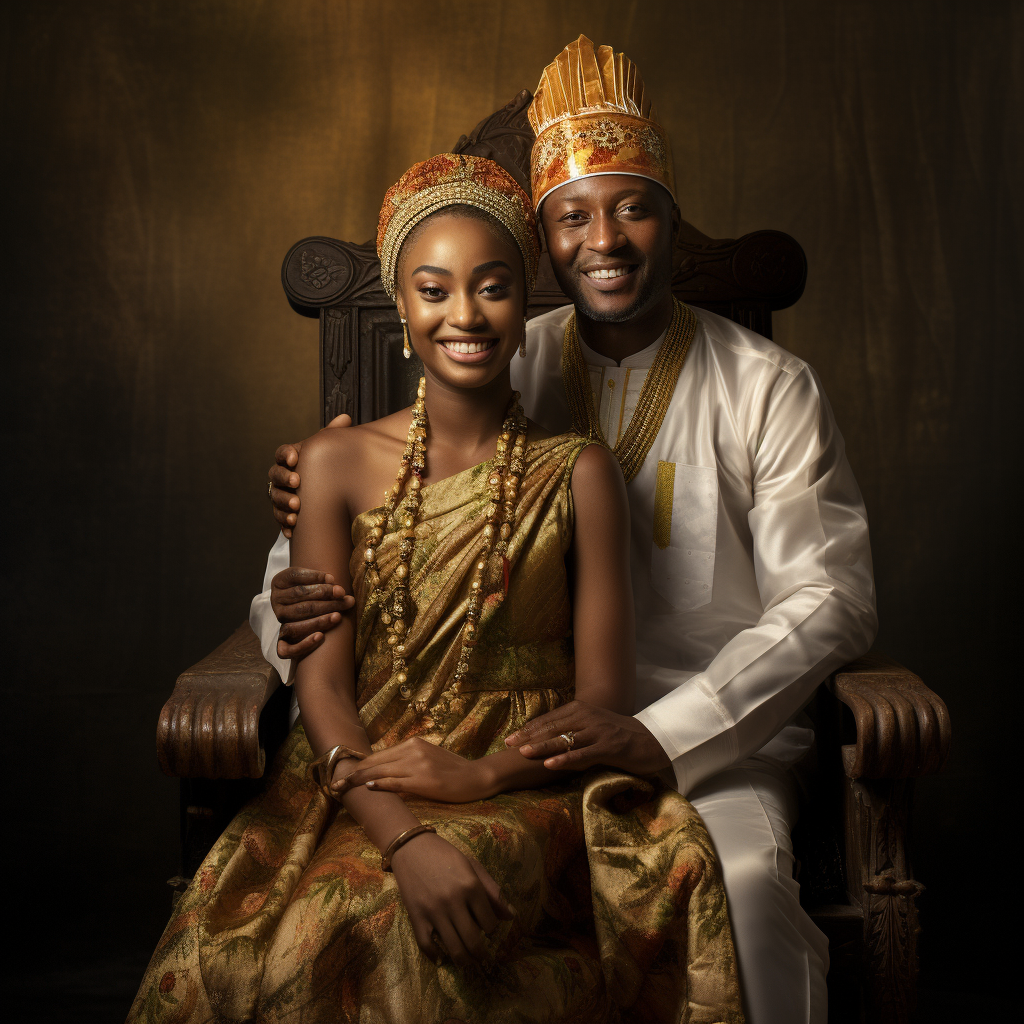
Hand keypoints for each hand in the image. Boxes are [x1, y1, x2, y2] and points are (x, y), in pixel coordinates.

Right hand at [269, 413, 350, 536]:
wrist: (325, 493)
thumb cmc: (324, 467)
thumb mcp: (328, 451)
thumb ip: (333, 436)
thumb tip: (346, 418)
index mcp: (290, 459)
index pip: (282, 453)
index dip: (286, 455)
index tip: (295, 458)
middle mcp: (281, 476)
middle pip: (275, 475)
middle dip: (285, 479)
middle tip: (297, 482)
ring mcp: (281, 495)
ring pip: (275, 498)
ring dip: (284, 503)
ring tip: (297, 509)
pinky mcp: (284, 513)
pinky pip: (279, 519)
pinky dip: (284, 523)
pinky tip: (292, 529)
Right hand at [272, 566, 353, 659]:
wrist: (306, 616)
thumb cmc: (315, 594)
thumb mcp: (314, 582)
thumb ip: (322, 582)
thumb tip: (335, 586)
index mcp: (280, 582)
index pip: (295, 576)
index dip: (314, 577)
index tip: (334, 579)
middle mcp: (276, 601)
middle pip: (299, 596)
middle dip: (324, 595)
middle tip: (343, 596)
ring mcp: (279, 621)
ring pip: (296, 619)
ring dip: (319, 619)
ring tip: (338, 616)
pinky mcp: (281, 641)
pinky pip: (287, 647)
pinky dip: (304, 643)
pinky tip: (321, 636)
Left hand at [333, 738, 490, 802]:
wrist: (476, 777)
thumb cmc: (452, 771)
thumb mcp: (428, 758)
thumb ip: (406, 762)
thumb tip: (380, 774)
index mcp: (413, 743)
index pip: (378, 755)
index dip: (358, 766)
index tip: (341, 774)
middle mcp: (413, 750)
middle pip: (375, 762)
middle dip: (352, 774)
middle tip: (333, 785)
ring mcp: (418, 764)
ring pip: (381, 771)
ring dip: (359, 781)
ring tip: (342, 789)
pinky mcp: (424, 780)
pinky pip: (397, 782)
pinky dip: (381, 785)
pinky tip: (369, 788)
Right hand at [389, 832, 513, 964]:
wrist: (412, 848)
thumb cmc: (446, 856)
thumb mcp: (473, 866)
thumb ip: (492, 891)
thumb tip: (511, 917)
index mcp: (471, 886)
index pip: (489, 922)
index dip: (491, 929)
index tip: (487, 929)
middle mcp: (454, 900)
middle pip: (473, 940)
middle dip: (481, 953)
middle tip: (482, 956)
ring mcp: (434, 910)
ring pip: (453, 948)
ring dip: (464, 960)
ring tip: (467, 961)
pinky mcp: (416, 916)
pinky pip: (427, 945)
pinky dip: (435, 956)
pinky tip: (441, 957)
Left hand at [505, 699, 671, 774]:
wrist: (653, 739)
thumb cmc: (620, 736)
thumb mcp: (593, 728)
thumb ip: (573, 730)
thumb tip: (549, 740)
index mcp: (581, 710)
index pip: (549, 719)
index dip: (529, 729)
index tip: (510, 738)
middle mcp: (587, 717)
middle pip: (553, 727)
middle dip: (529, 736)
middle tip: (509, 745)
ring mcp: (598, 731)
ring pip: (565, 739)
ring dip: (543, 747)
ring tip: (523, 753)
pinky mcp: (609, 747)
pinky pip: (583, 754)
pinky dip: (566, 760)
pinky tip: (551, 765)